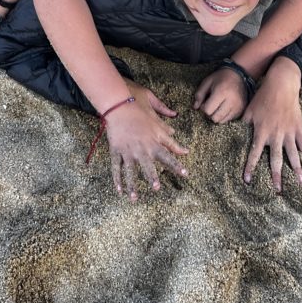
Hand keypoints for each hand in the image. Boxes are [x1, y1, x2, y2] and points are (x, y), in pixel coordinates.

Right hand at [104, 82, 188, 199]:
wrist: (118, 104)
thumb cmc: (137, 107)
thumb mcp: (154, 116)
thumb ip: (165, 128)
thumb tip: (175, 133)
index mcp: (153, 140)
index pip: (168, 154)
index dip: (177, 164)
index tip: (185, 174)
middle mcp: (141, 147)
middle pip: (148, 165)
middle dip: (152, 177)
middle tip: (156, 188)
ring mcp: (127, 150)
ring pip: (130, 171)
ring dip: (132, 185)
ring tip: (134, 198)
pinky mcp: (116, 150)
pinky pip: (116, 167)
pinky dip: (116, 179)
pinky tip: (119, 190)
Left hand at [193, 67, 248, 123]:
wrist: (238, 75)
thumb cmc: (220, 77)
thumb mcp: (207, 81)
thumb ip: (199, 94)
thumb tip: (195, 107)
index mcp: (221, 92)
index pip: (208, 110)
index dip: (203, 107)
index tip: (205, 101)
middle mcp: (231, 101)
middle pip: (215, 118)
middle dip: (210, 113)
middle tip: (211, 105)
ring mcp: (238, 107)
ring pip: (222, 121)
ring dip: (217, 116)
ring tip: (217, 106)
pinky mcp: (241, 110)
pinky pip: (229, 120)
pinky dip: (224, 116)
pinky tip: (224, 107)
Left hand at [242, 58, 301, 192]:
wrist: (281, 84)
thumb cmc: (262, 97)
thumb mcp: (249, 110)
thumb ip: (243, 124)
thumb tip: (233, 134)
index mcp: (261, 131)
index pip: (254, 153)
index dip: (250, 167)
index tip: (247, 181)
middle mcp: (275, 135)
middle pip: (276, 159)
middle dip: (276, 176)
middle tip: (278, 191)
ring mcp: (288, 132)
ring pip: (293, 155)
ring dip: (297, 171)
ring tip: (301, 185)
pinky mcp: (298, 128)